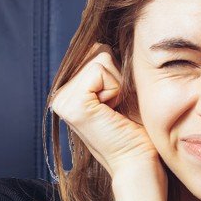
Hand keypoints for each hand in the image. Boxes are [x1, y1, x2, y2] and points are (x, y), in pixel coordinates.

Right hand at [51, 42, 161, 180]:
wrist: (140, 163)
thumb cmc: (138, 131)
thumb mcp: (124, 91)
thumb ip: (111, 67)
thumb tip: (109, 37)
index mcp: (71, 93)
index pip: (98, 53)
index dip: (118, 75)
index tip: (119, 105)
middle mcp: (61, 95)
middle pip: (99, 52)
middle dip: (118, 77)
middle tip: (119, 110)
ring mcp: (63, 100)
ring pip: (100, 58)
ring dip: (118, 84)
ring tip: (117, 112)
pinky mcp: (72, 104)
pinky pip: (100, 69)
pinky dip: (115, 88)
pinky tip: (113, 112)